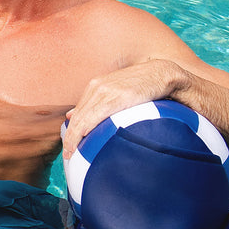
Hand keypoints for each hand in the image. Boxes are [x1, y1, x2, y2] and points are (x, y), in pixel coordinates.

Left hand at [62, 58, 188, 158]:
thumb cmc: (141, 86)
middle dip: (70, 137)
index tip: (67, 148)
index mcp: (95, 87)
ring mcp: (106, 90)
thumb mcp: (114, 92)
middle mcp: (97, 87)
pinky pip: (97, 114)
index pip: (77, 113)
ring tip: (71, 152)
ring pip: (84, 118)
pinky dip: (87, 127)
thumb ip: (95, 103)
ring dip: (75, 136)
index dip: (70, 131)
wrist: (161, 73)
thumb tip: (70, 116)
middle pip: (78, 117)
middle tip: (67, 155)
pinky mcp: (118, 96)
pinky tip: (81, 137)